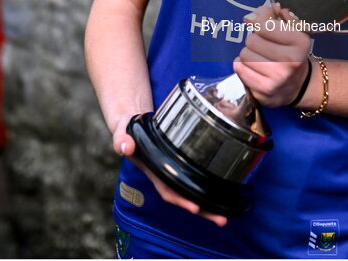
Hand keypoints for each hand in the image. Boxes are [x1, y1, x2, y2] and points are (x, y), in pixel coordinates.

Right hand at [111, 113, 227, 226]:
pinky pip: (193, 182)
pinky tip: (222, 197)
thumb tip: (125, 147)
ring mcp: (172, 173)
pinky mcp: (180, 166)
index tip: (195, 207)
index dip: (180, 199)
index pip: (167, 189)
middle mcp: (164, 176)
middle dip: (201, 210)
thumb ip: (122, 138)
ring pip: (190, 193)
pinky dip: (206, 191)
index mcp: (153, 170)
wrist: (132, 127)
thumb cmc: (129, 131)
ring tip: (224, 216)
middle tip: (221, 220)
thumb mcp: (123, 131)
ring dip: (207, 206)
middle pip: (183, 198)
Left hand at [234, 2, 311, 107]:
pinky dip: (242, 66)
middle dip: (254, 40)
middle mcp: (290, 61)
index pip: (264, 25)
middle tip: (263, 46)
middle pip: (252, 40)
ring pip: (244, 55)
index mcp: (300, 42)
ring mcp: (277, 79)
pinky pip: (239, 69)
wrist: (298, 86)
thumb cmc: (292, 53)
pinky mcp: (263, 91)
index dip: (258, 20)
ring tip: (259, 57)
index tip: (258, 22)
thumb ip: (278, 16)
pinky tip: (253, 67)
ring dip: (248, 54)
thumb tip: (260, 11)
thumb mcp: (293, 31)